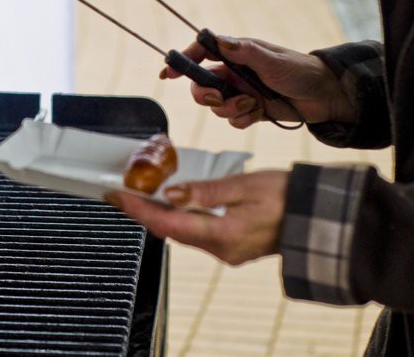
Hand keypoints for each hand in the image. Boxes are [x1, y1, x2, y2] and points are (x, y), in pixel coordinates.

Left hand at [106, 170, 288, 265]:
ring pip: (181, 232)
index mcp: (224, 236)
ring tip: (136, 194)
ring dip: (158, 214)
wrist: (321, 216)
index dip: (138, 209)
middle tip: (118, 192)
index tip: (116, 195)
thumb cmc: (288, 197)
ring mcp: (227, 251)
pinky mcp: (232, 245)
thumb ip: (206, 192)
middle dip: (141, 211)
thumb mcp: (246, 187)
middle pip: (169, 230)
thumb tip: (170, 194)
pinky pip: (195, 232)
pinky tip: (170, 203)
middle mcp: (221, 250)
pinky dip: (178, 217)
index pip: (167, 224)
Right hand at [160, 36, 354, 128]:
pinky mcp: (250, 110)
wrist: (325, 96)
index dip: (183, 61)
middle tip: (217, 97)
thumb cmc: (300, 71)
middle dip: (205, 95)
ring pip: (216, 106)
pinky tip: (257, 113)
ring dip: (229, 109)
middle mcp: (235, 73)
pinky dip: (241, 119)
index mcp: (237, 54)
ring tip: (251, 104)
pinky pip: (232, 120)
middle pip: (202, 85)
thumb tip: (217, 39)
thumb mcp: (271, 59)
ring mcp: (241, 92)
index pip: (202, 53)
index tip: (169, 73)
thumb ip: (243, 51)